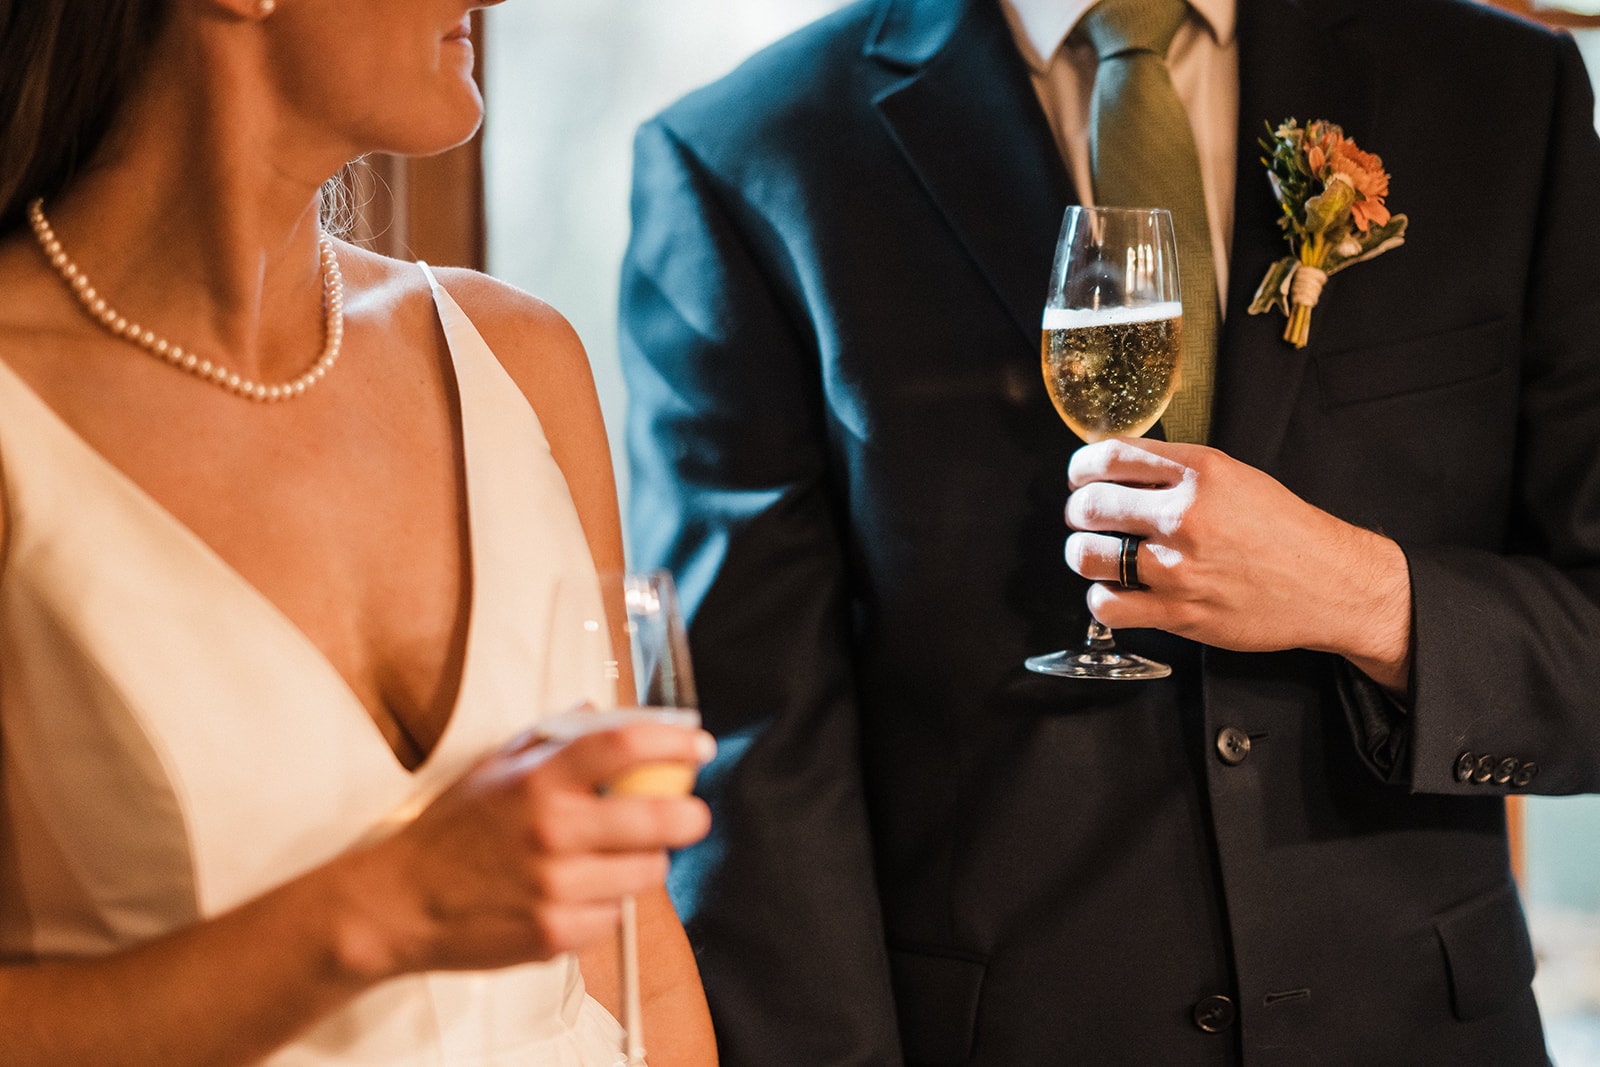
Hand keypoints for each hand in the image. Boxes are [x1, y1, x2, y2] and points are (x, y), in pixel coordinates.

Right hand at [334, 721, 712, 979]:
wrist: (398, 905)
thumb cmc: (451, 831)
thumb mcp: (494, 767)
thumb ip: (553, 738)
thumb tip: (604, 712)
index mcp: (538, 780)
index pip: (624, 748)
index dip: (674, 743)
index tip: (698, 746)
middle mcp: (551, 832)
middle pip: (657, 818)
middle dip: (687, 815)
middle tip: (689, 814)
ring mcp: (555, 888)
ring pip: (646, 873)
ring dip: (644, 862)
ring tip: (617, 856)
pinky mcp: (555, 935)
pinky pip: (615, 915)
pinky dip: (609, 903)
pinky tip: (580, 892)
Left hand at [1062, 438, 1411, 689]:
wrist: (1331, 582)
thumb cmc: (1285, 530)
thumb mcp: (1237, 477)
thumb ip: (1179, 471)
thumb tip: (1119, 469)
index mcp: (1201, 472)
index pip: (1111, 456)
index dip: (1082, 466)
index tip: (1080, 476)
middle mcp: (1186, 515)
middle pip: (1091, 505)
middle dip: (1079, 511)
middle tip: (1086, 517)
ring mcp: (1180, 567)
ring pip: (1088, 555)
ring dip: (1083, 553)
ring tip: (1096, 554)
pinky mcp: (1180, 613)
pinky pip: (1108, 605)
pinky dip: (1102, 599)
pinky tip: (1117, 592)